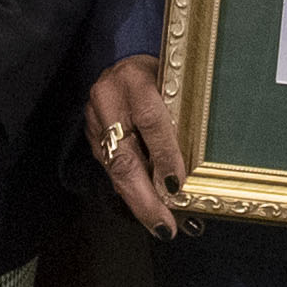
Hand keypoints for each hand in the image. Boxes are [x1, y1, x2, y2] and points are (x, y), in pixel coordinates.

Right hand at [86, 56, 186, 236]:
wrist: (127, 60)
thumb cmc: (163, 73)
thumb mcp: (177, 84)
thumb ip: (182, 117)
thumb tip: (196, 170)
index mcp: (134, 78)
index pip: (151, 121)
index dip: (165, 156)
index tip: (177, 188)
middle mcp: (108, 98)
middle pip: (124, 156)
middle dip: (145, 198)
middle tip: (165, 226)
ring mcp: (94, 118)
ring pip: (115, 168)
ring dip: (139, 202)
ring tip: (162, 225)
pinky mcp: (90, 134)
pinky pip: (111, 169)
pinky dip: (131, 192)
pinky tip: (148, 210)